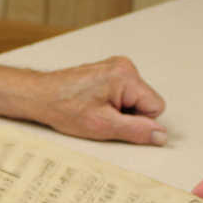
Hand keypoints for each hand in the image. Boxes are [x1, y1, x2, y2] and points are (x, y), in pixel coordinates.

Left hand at [37, 55, 166, 144]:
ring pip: (135, 99)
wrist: (40, 96)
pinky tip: (94, 104)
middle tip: (102, 115)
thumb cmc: (65, 107)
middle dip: (127, 115)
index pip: (156, 107)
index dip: (137, 121)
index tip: (114, 120)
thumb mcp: (103, 126)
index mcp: (126, 75)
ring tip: (95, 109)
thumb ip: (137, 130)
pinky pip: (124, 94)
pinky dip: (112, 103)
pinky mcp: (109, 72)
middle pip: (146, 101)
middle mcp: (124, 66)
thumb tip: (161, 135)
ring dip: (119, 110)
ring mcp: (116, 67)